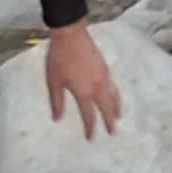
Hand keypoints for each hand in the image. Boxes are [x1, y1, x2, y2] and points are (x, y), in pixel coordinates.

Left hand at [40, 23, 122, 137]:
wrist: (70, 34)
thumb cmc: (59, 58)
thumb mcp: (53, 82)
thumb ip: (56, 102)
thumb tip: (57, 118)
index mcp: (84, 92)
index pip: (89, 115)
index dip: (90, 128)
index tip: (91, 138)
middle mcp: (97, 86)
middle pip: (107, 108)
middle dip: (109, 121)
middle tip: (112, 132)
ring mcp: (103, 76)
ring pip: (113, 97)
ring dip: (116, 108)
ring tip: (118, 117)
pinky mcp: (105, 66)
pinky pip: (113, 86)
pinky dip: (115, 95)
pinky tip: (113, 95)